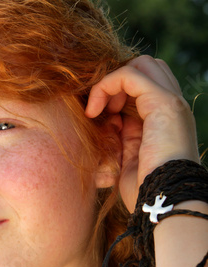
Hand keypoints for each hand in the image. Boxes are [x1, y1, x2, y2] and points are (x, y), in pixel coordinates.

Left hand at [85, 55, 198, 211]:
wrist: (163, 201)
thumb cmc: (143, 189)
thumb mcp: (127, 158)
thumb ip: (122, 135)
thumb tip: (108, 120)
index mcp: (163, 119)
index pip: (141, 87)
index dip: (116, 93)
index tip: (99, 117)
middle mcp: (171, 106)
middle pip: (145, 68)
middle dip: (116, 81)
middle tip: (102, 110)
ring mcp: (171, 102)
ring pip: (140, 64)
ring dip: (111, 81)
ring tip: (99, 110)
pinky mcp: (164, 102)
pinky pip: (129, 75)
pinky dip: (106, 85)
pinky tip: (95, 111)